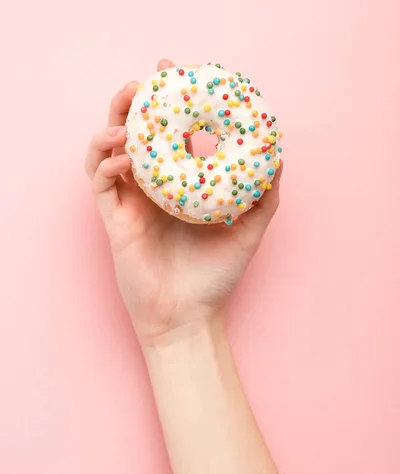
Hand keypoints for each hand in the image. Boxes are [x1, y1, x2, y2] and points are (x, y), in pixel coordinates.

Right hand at [86, 59, 282, 343]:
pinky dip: (106, 164)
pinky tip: (125, 157)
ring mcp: (131, 205)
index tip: (176, 72)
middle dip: (134, 104)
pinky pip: (101, 184)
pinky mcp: (115, 222)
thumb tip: (278, 157)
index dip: (169, 103)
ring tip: (126, 111)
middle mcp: (152, 191)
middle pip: (134, 135)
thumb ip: (263, 196)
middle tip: (144, 81)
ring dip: (111, 126)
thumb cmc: (216, 278)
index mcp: (178, 187)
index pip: (170, 135)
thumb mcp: (248, 231)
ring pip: (107, 153)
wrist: (190, 317)